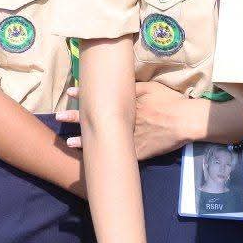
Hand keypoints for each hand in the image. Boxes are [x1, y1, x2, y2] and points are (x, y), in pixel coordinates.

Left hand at [57, 82, 200, 158]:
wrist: (183, 121)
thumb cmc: (168, 101)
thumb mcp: (149, 87)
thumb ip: (132, 86)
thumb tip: (116, 80)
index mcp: (126, 103)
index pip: (99, 98)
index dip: (84, 95)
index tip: (71, 92)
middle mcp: (124, 121)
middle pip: (95, 119)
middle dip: (76, 117)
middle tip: (58, 116)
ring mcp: (129, 138)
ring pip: (102, 140)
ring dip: (84, 141)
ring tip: (68, 142)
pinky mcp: (137, 152)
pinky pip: (118, 157)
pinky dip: (104, 158)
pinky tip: (93, 161)